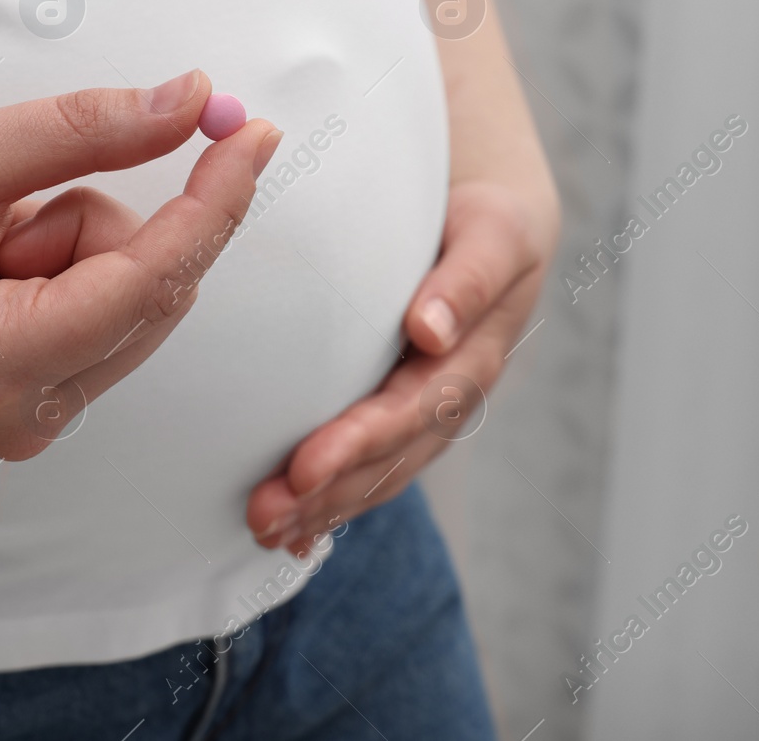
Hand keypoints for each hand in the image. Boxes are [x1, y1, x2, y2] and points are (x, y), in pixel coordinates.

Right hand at [0, 70, 281, 459]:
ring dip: (83, 244)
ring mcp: (35, 420)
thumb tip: (194, 102)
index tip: (255, 131)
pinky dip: (75, 267)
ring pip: (139, 297)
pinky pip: (114, 311)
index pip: (150, 280)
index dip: (213, 201)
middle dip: (103, 221)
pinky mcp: (39, 404)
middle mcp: (27, 416)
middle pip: (154, 290)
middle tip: (14, 205)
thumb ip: (89, 129)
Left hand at [245, 178, 557, 553]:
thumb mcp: (493, 234)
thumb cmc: (487, 223)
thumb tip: (429, 329)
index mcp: (469, 362)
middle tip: (265, 515)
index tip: (305, 467)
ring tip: (264, 530)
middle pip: (388, 460)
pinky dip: (329, 502)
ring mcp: (423, 415)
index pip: (410, 412)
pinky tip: (289, 535)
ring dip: (321, 507)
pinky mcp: (395, 413)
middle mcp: (447, 401)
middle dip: (327, 493)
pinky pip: (365, 466)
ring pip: (375, 475)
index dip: (359, 443)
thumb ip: (467, 280)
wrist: (494, 228)